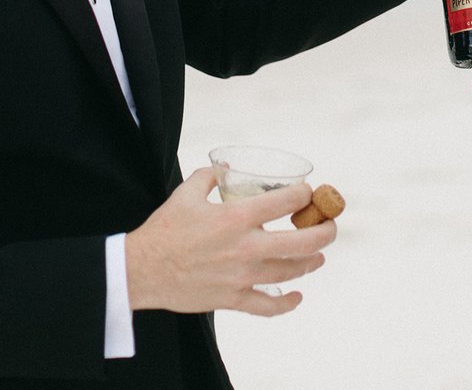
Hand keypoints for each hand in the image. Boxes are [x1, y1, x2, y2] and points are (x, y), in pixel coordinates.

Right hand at [125, 168, 335, 315]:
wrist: (141, 270)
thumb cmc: (165, 229)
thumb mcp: (188, 191)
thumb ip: (211, 175)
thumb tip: (226, 165)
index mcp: (237, 216)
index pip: (287, 201)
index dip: (305, 194)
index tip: (308, 193)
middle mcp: (246, 246)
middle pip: (302, 241)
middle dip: (324, 231)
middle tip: (330, 224)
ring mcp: (241, 276)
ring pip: (290, 271)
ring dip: (311, 262)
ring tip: (318, 255)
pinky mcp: (232, 299)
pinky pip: (267, 306)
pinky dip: (287, 303)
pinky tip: (297, 295)